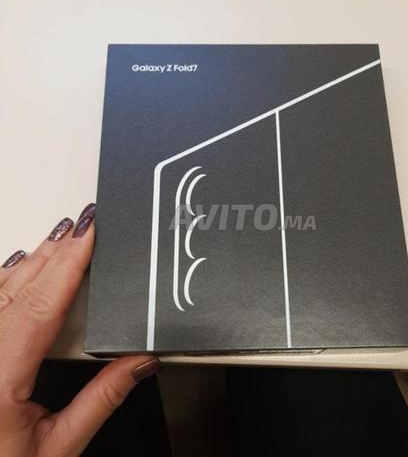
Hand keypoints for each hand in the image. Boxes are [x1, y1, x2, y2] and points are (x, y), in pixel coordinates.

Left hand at [0, 204, 160, 456]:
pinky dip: (6, 278)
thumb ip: (102, 399)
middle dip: (55, 252)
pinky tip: (20, 265)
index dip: (68, 265)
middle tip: (82, 225)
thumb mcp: (57, 449)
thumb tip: (141, 362)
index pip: (40, 307)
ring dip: (34, 261)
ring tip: (61, 239)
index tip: (88, 236)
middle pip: (19, 289)